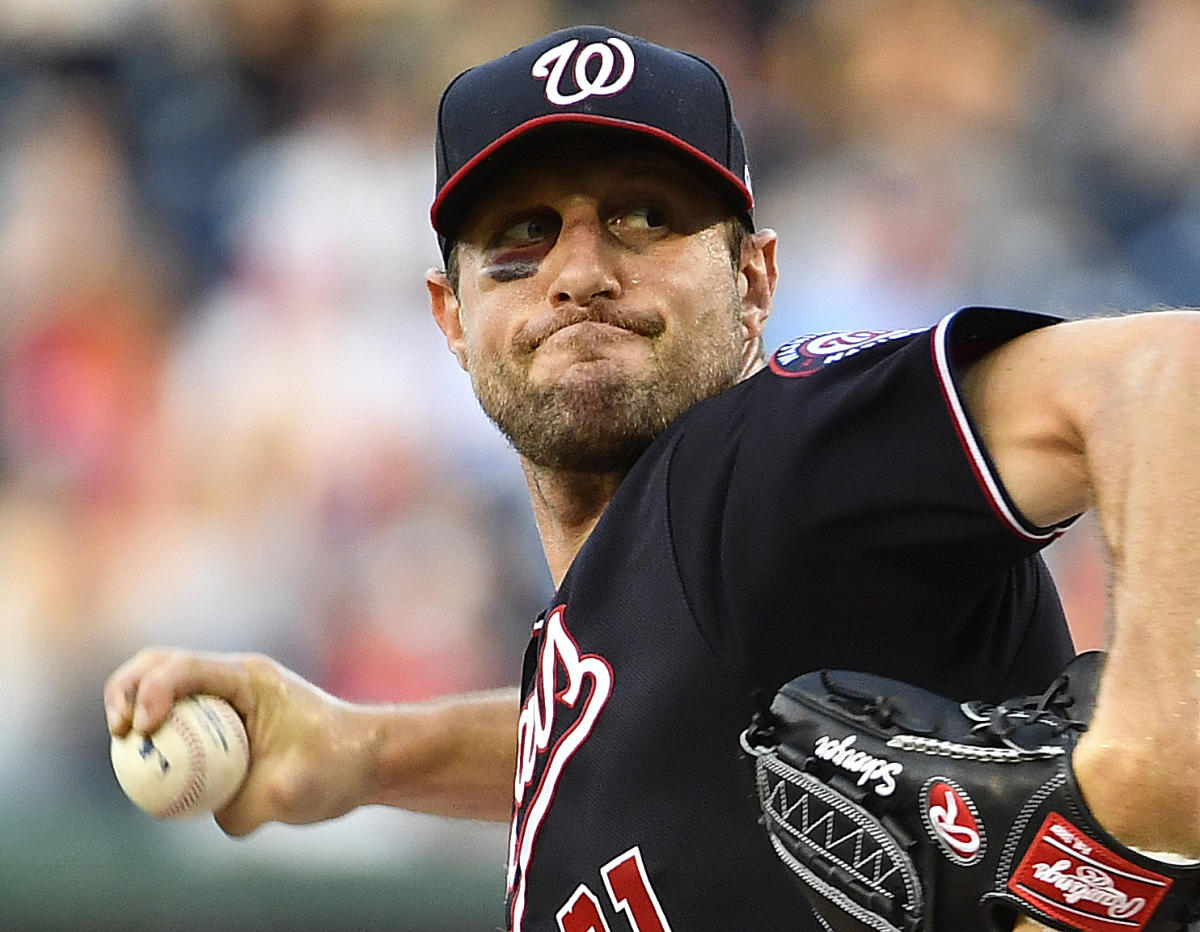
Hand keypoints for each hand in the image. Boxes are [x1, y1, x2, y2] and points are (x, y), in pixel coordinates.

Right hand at [103, 648, 371, 835]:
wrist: (365, 759)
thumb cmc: (337, 766)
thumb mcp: (294, 791)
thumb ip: (248, 806)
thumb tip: (211, 815)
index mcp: (249, 678)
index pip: (186, 667)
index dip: (153, 690)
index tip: (142, 729)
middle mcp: (232, 680)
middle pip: (159, 664)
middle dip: (126, 689)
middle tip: (119, 732)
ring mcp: (224, 698)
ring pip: (161, 685)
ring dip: (131, 706)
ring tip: (124, 746)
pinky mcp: (221, 723)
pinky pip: (175, 721)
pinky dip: (153, 736)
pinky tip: (147, 770)